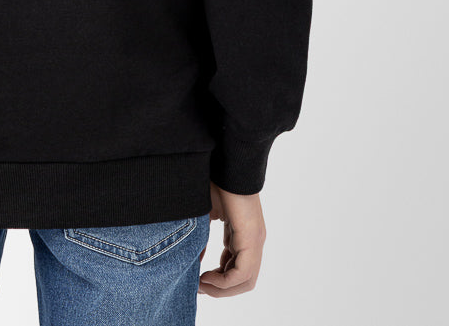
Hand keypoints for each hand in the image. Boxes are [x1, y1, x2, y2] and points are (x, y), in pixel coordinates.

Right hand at [197, 180, 265, 296]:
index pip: (236, 268)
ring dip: (222, 289)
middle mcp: (253, 241)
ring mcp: (255, 240)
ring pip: (245, 281)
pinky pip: (242, 272)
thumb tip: (193, 258)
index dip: (218, 280)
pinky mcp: (252, 238)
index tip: (198, 281)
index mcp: (243, 235)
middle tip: (198, 288)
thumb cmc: (213, 179)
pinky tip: (207, 278)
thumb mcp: (204, 214)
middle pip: (243, 280)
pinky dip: (225, 282)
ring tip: (201, 285)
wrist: (226, 160)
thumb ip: (201, 236)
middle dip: (220, 289)